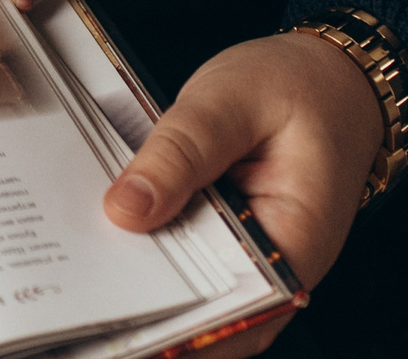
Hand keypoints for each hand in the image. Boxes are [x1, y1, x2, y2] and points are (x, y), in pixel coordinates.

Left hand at [100, 31, 387, 354]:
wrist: (330, 75)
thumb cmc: (296, 85)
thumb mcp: (230, 101)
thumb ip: (179, 154)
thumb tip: (126, 210)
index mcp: (296, 244)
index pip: (231, 315)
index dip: (173, 331)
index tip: (114, 324)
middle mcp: (276, 266)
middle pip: (203, 313)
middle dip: (142, 307)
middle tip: (77, 291)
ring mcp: (249, 256)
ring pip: (189, 291)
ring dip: (140, 279)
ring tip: (79, 267)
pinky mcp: (227, 238)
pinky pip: (186, 259)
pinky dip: (150, 248)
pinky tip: (105, 234)